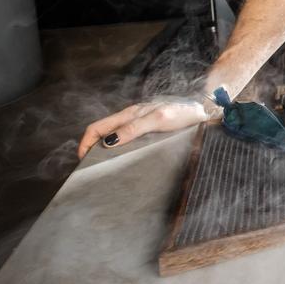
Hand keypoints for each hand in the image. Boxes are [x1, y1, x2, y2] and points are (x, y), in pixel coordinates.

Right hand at [77, 100, 209, 159]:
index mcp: (129, 114)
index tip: (82, 161)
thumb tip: (109, 141)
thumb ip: (135, 128)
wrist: (203, 112)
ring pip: (114, 140)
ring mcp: (139, 126)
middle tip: (92, 170)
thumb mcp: (159, 119)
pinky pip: (128, 144)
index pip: (97, 128)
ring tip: (106, 170)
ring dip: (106, 153)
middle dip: (92, 151)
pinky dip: (121, 153)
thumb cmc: (183, 113)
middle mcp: (131, 120)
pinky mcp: (148, 133)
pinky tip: (125, 164)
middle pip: (103, 135)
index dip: (85, 143)